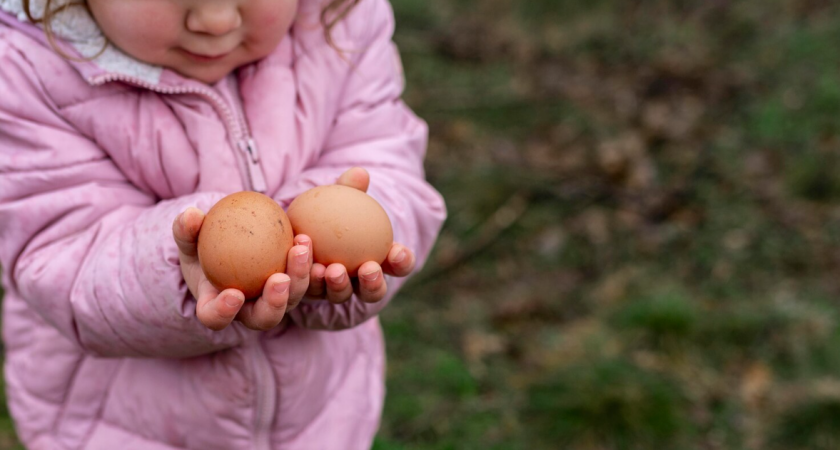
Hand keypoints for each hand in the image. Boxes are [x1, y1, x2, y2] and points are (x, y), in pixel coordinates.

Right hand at [172, 207, 312, 330]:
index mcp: (216, 306)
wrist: (226, 244)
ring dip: (299, 277)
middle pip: (264, 318)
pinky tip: (305, 238)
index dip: (224, 312)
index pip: (216, 318)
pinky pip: (303, 278)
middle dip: (275, 303)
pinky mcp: (291, 285)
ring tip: (300, 249)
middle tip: (281, 279)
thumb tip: (190, 215)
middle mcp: (248, 310)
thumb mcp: (189, 236)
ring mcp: (273, 300)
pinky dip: (307, 262)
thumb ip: (186, 229)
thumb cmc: (201, 243)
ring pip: (290, 299)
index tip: (234, 294)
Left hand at [304, 167, 416, 303]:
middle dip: (374, 284)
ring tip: (331, 270)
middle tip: (368, 268)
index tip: (397, 251)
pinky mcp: (310, 292)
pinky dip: (307, 276)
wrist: (300, 222)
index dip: (403, 262)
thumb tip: (359, 173)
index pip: (400, 265)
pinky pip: (309, 288)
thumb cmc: (332, 207)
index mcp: (381, 261)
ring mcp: (335, 290)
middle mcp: (360, 282)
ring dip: (338, 285)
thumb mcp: (341, 196)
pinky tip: (303, 262)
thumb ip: (350, 188)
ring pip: (341, 294)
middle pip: (374, 291)